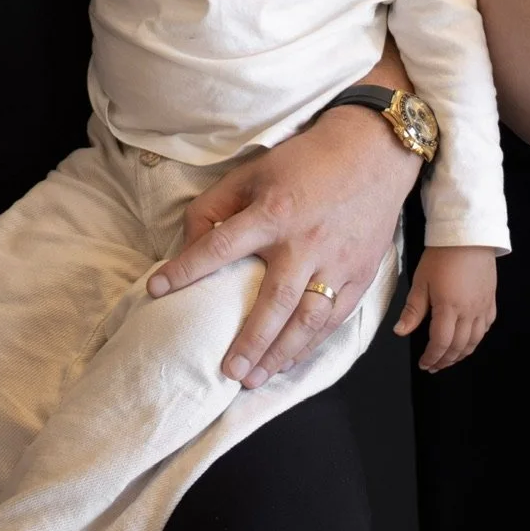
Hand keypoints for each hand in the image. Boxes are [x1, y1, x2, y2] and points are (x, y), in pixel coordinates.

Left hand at [147, 105, 418, 387]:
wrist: (372, 152)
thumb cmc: (306, 161)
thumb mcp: (253, 171)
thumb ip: (217, 205)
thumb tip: (192, 241)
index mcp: (273, 212)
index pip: (220, 246)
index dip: (186, 269)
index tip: (157, 290)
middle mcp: (304, 242)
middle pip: (273, 301)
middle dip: (249, 340)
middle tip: (227, 370)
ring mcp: (335, 262)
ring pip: (307, 319)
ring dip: (280, 353)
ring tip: (254, 378)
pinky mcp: (360, 274)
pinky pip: (334, 319)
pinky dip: (311, 344)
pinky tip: (289, 360)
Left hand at [394, 245, 495, 370]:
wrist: (468, 235)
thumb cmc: (442, 254)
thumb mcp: (421, 281)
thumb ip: (413, 310)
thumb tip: (400, 331)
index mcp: (448, 307)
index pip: (440, 343)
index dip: (431, 357)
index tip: (424, 364)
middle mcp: (468, 312)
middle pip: (458, 347)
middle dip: (445, 360)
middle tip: (434, 366)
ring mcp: (482, 308)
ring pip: (474, 342)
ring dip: (461, 354)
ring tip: (449, 358)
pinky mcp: (490, 301)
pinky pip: (485, 328)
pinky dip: (476, 340)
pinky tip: (468, 340)